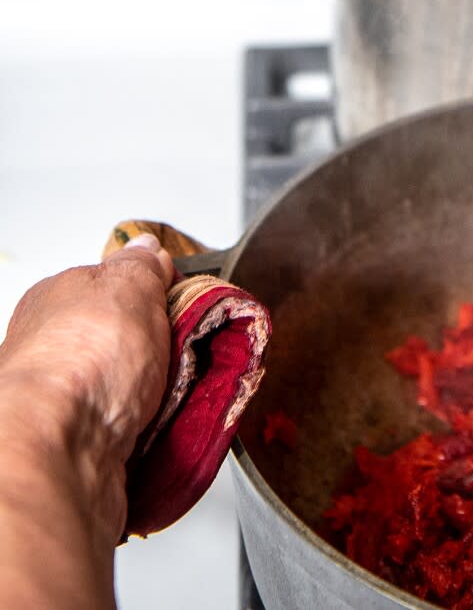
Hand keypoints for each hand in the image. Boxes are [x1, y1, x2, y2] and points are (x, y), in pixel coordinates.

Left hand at [0, 235, 172, 609]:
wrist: (61, 453)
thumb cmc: (81, 363)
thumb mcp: (128, 285)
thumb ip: (141, 266)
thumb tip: (146, 250)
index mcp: (57, 302)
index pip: (112, 286)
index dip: (153, 293)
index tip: (183, 301)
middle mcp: (53, 353)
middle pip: (125, 342)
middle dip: (163, 349)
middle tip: (188, 351)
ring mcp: (65, 405)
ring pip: (133, 391)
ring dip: (165, 394)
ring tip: (183, 392)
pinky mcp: (81, 452)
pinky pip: (134, 435)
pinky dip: (156, 432)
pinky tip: (166, 427)